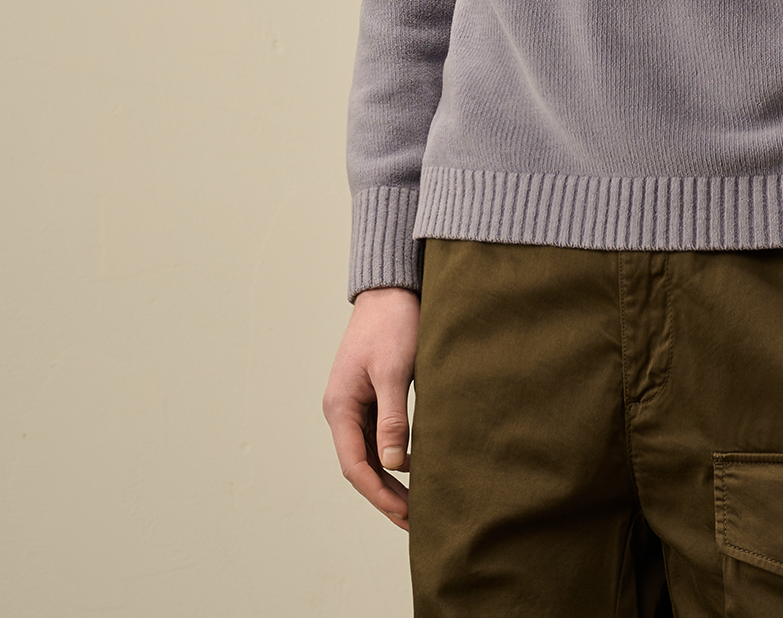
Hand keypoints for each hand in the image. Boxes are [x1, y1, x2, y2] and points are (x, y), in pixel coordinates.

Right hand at [323, 286, 420, 528]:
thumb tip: (393, 465)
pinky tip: (415, 465)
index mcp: (340, 407)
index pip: (355, 465)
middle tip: (414, 520)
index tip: (404, 514)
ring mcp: (355, 403)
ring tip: (416, 502)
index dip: (378, 494)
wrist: (391, 288)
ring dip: (389, 477)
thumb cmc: (393, 324)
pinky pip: (377, 435)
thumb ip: (392, 418)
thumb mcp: (393, 371)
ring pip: (369, 452)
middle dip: (385, 494)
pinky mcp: (370, 394)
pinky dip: (393, 455)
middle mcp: (342, 409)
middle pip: (360, 464)